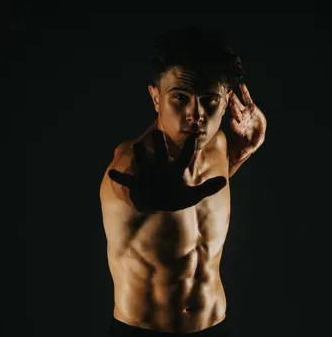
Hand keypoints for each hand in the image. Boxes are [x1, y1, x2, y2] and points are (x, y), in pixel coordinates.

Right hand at [108, 129, 225, 211]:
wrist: (158, 203)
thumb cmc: (176, 197)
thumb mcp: (192, 196)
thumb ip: (207, 188)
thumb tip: (223, 181)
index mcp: (176, 169)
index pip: (184, 156)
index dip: (189, 148)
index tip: (194, 137)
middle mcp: (161, 167)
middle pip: (161, 152)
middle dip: (159, 143)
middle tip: (157, 133)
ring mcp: (148, 174)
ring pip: (143, 160)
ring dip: (139, 154)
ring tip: (137, 146)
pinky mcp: (137, 184)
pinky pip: (127, 180)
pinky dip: (119, 177)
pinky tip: (112, 173)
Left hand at [228, 82, 266, 164]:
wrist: (255, 135)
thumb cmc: (251, 143)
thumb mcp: (250, 148)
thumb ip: (245, 151)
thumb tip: (240, 158)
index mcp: (239, 129)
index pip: (235, 126)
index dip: (234, 123)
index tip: (232, 121)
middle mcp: (240, 120)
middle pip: (235, 114)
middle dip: (233, 109)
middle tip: (230, 102)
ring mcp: (244, 113)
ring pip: (239, 105)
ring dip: (235, 99)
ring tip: (231, 92)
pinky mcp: (250, 107)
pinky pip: (247, 98)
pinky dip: (244, 92)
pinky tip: (241, 85)